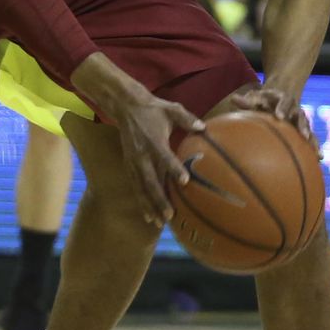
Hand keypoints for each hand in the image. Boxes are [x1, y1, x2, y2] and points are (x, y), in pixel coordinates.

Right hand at [114, 95, 204, 224]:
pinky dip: (141, 202)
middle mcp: (142, 154)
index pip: (164, 156)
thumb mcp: (171, 109)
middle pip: (150, 179)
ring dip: (150, 205)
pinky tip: (148, 216)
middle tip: (170, 214)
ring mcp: (134, 161)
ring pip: (141, 187)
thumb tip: (203, 127)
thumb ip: (187, 118)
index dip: (173, 168)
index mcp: (154, 140)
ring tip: (159, 222)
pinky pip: (135, 186)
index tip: (185, 181)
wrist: (126, 107)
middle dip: (159, 198)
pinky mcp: (129, 165)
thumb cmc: (153, 109)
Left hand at [230, 85, 318, 149]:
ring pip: (308, 128)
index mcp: (283, 98)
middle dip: (302, 125)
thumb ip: (247, 101)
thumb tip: (233, 99)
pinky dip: (315, 146)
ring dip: (312, 139)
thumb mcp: (256, 98)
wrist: (278, 97)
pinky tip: (319, 158)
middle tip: (302, 134)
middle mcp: (295, 108)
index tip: (279, 116)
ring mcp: (300, 119)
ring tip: (315, 151)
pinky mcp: (302, 129)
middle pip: (301, 115)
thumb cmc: (263, 100)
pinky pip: (311, 138)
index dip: (282, 108)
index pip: (284, 101)